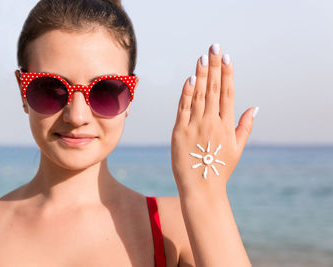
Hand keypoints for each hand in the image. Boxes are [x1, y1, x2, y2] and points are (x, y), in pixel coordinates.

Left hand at [171, 44, 257, 193]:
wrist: (201, 188)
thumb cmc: (220, 169)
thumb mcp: (237, 148)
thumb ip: (245, 126)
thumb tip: (255, 106)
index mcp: (226, 125)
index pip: (227, 93)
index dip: (227, 74)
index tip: (227, 57)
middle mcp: (211, 122)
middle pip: (213, 89)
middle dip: (214, 66)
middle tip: (214, 47)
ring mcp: (194, 126)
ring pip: (198, 96)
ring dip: (201, 75)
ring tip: (202, 57)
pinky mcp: (179, 132)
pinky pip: (183, 109)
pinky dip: (186, 94)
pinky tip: (190, 79)